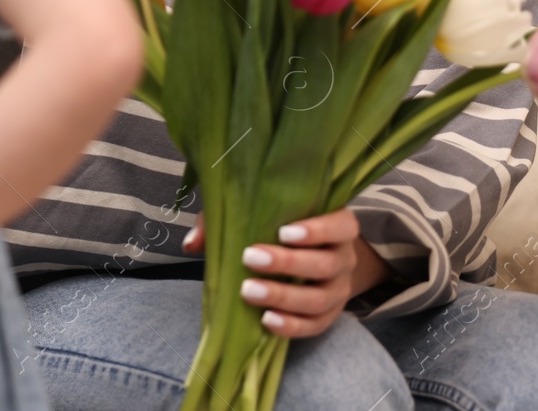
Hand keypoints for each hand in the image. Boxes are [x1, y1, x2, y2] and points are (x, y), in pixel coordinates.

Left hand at [183, 207, 387, 338]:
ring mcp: (339, 290)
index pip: (340, 225)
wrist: (313, 255)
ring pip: (319, 298)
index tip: (283, 232)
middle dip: (288, 263)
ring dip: (284, 296)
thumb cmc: (280, 226)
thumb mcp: (256, 212)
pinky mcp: (330, 315)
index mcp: (338, 225)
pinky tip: (267, 320)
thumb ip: (225, 220)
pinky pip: (315, 325)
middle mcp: (345, 258)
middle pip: (326, 264)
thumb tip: (192, 243)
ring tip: (249, 291)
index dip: (317, 230)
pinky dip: (292, 326)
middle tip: (250, 258)